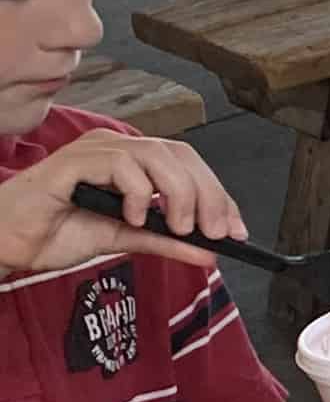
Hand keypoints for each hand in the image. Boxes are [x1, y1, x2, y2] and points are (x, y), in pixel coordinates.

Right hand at [0, 126, 242, 284]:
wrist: (10, 241)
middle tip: (215, 232)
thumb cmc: (57, 231)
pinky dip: (135, 191)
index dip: (218, 194)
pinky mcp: (73, 161)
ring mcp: (95, 150)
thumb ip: (166, 242)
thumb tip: (210, 253)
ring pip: (155, 156)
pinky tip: (131, 217)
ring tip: (179, 226)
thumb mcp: (124, 240)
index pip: (188, 165)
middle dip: (208, 195)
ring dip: (178, 193)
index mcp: (132, 162)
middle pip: (180, 156)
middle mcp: (117, 148)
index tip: (236, 231)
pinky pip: (118, 164)